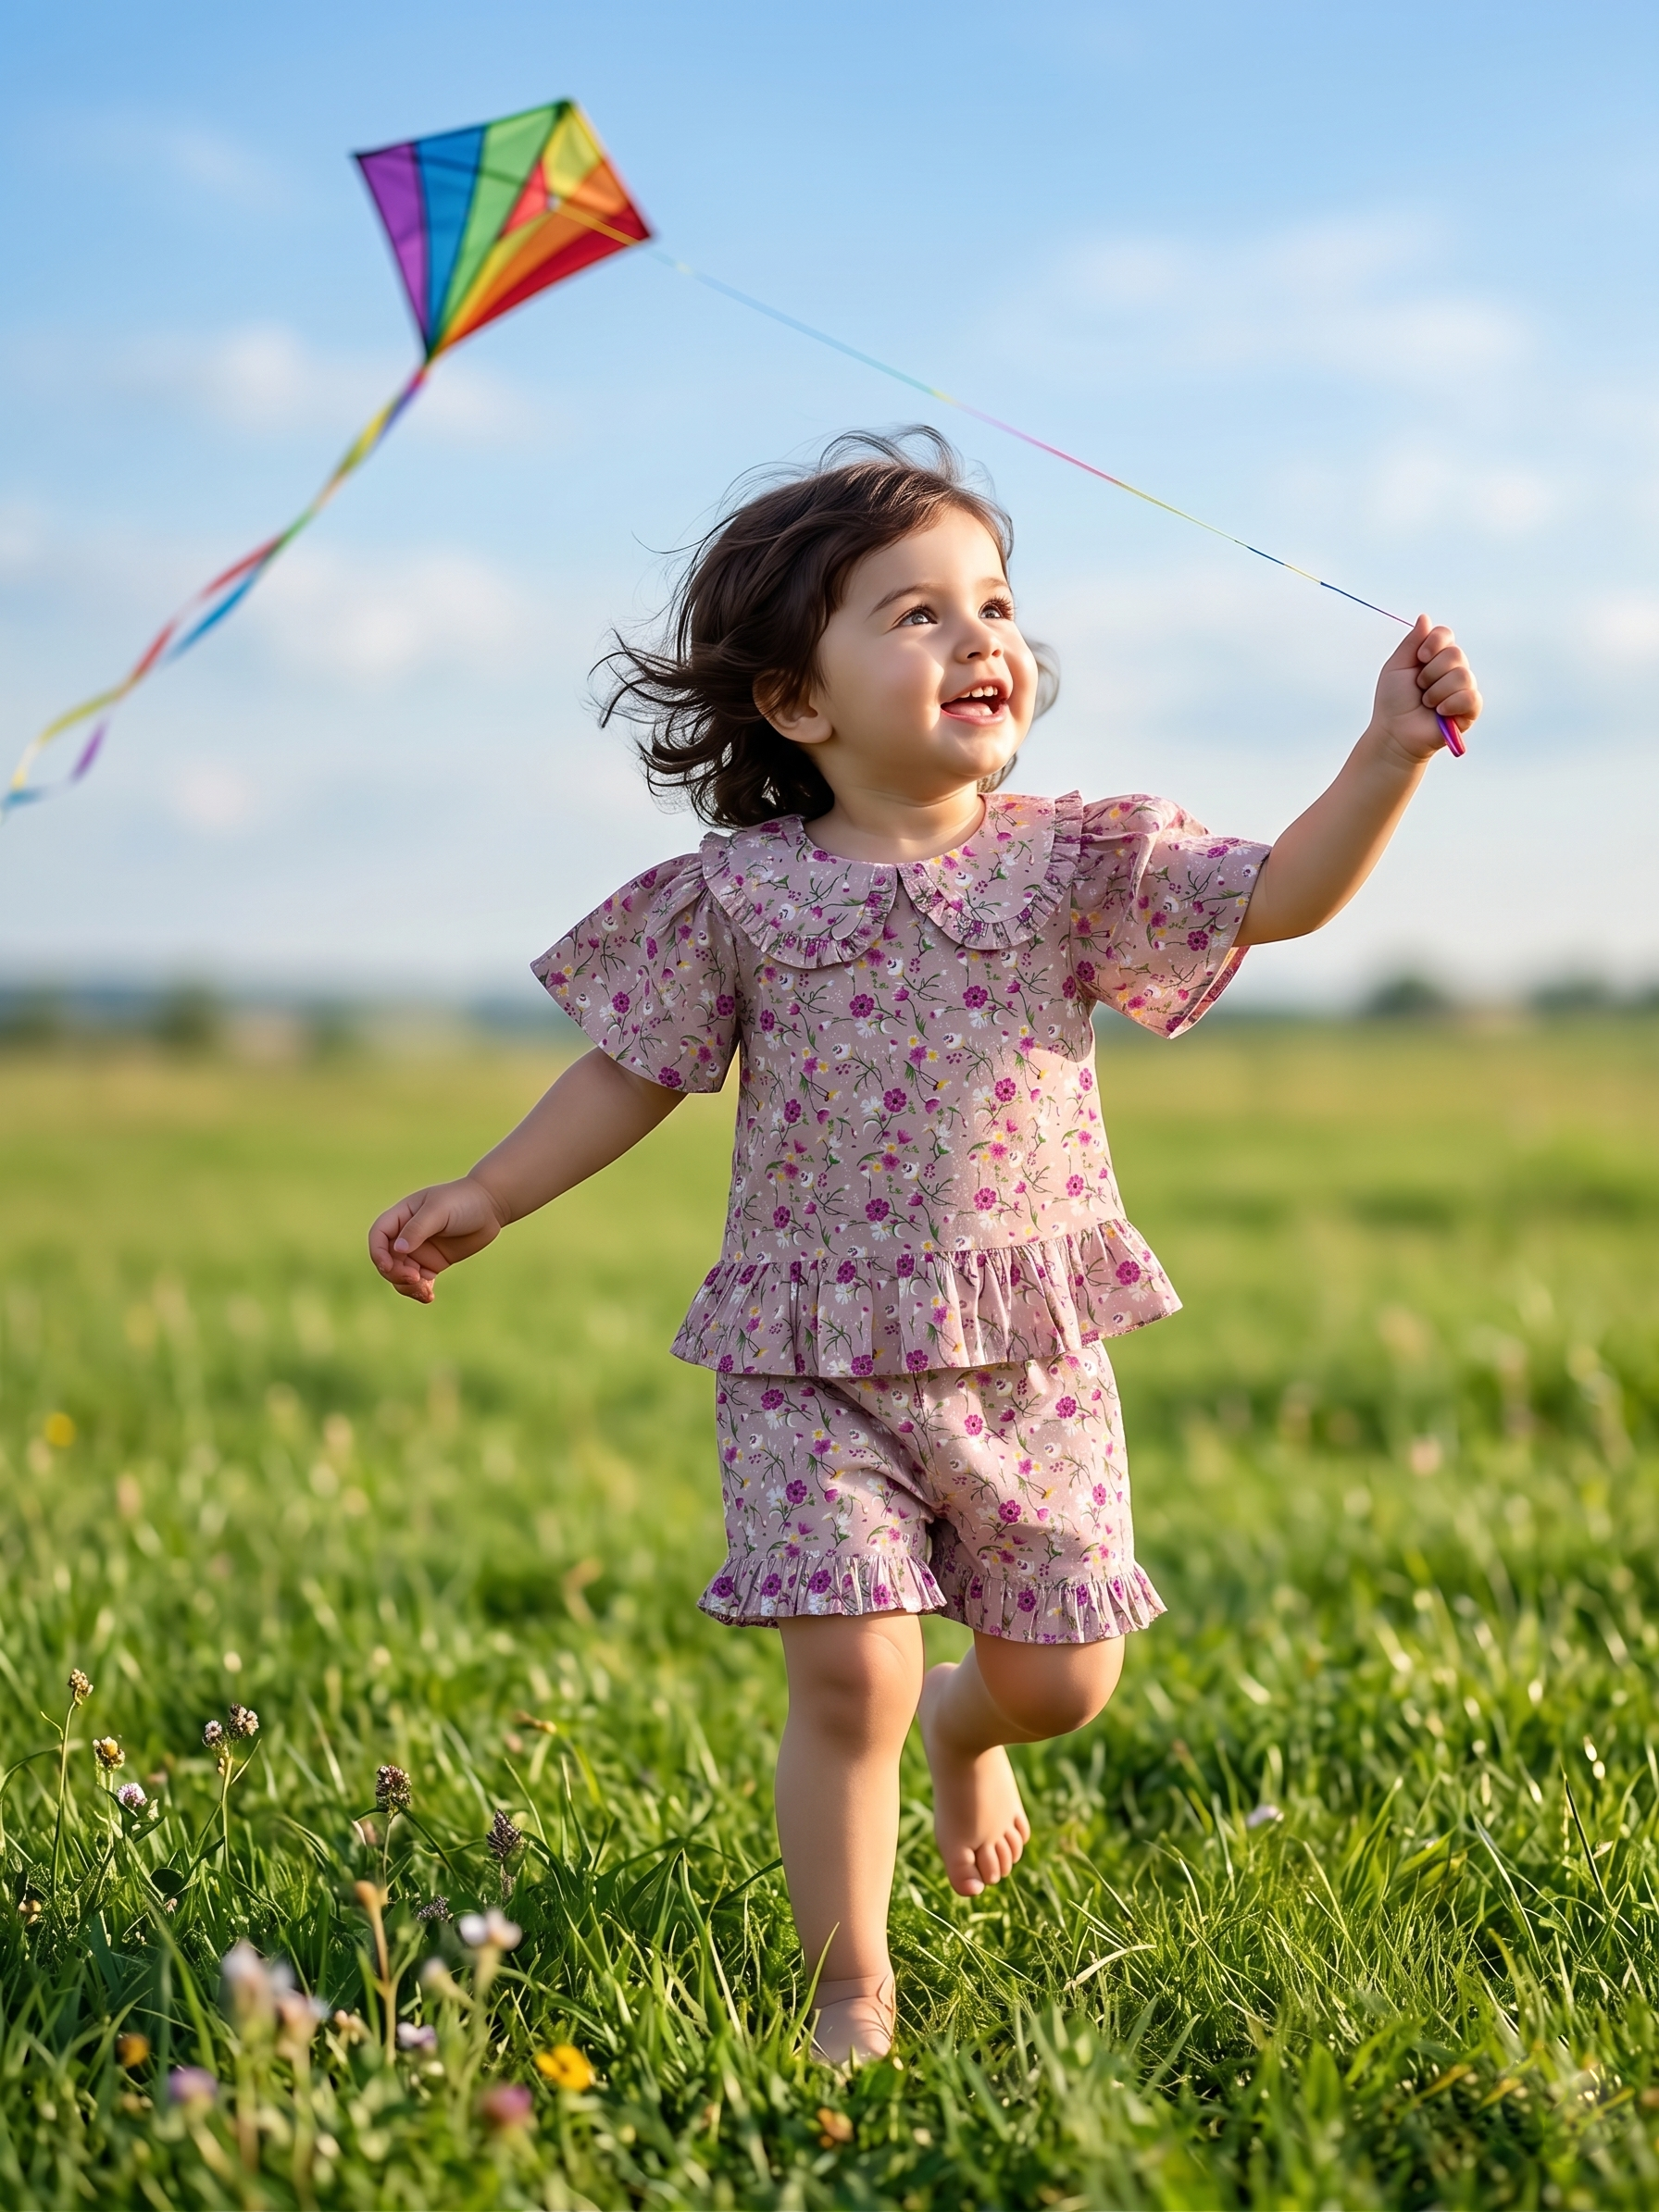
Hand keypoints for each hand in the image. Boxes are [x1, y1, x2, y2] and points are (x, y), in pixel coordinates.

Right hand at [367, 1176, 505, 1303]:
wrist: (491, 1206)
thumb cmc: (463, 1201)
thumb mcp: (439, 1211)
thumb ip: (417, 1229)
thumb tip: (398, 1250)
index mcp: (401, 1216)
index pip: (378, 1236)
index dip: (377, 1252)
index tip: (388, 1266)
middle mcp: (406, 1235)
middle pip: (387, 1260)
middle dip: (395, 1273)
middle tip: (414, 1278)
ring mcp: (419, 1251)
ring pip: (400, 1275)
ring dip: (407, 1286)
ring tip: (425, 1290)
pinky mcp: (433, 1264)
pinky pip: (419, 1282)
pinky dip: (420, 1291)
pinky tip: (429, 1296)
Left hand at [1368, 615, 1481, 762]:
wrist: (1394, 732)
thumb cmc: (1393, 701)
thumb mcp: (1397, 666)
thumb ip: (1412, 642)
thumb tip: (1425, 617)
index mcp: (1435, 656)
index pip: (1446, 634)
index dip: (1434, 643)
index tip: (1419, 658)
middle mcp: (1452, 669)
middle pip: (1455, 654)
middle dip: (1430, 673)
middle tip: (1419, 687)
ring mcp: (1463, 688)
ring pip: (1462, 676)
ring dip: (1436, 692)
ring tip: (1426, 703)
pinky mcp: (1470, 709)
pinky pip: (1470, 697)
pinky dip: (1450, 704)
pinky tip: (1439, 712)